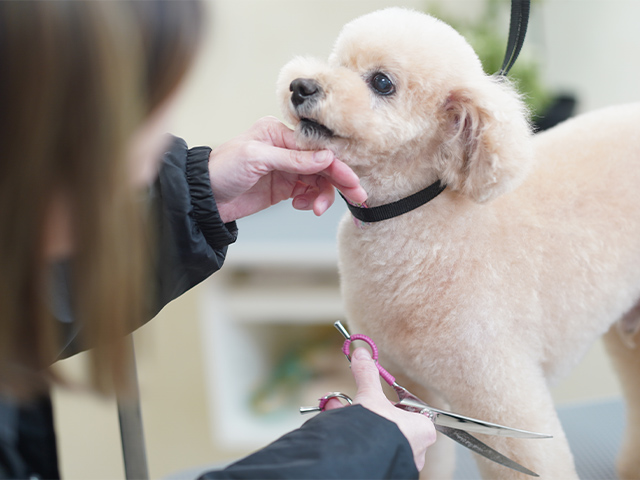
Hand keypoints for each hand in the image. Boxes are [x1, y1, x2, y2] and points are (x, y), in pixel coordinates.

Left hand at [207, 116, 366, 222]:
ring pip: (318, 181)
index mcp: (280, 133)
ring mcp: (286, 170)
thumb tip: (326, 158)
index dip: (336, 164)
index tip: (351, 181)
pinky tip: (304, 206)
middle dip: (339, 181)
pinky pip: (308, 193)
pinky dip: (311, 200)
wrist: (203, 196)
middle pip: (323, 164)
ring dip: (323, 195)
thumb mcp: (256, 158)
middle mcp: (286, 150)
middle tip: (357, 196)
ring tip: (316, 209)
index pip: (316, 148)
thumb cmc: (222, 168)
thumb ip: (293, 159)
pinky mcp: (283, 188)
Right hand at [325, 347, 435, 470]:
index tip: (377, 399)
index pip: (411, 412)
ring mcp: (400, 461)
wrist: (361, 458)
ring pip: (380, 438)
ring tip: (336, 409)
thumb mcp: (370, 395)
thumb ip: (367, 375)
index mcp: (423, 429)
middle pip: (391, 425)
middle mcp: (416, 449)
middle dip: (367, 411)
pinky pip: (373, 450)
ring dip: (359, 423)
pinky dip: (356, 439)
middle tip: (351, 402)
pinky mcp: (385, 469)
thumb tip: (361, 354)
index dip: (392, 404)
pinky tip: (337, 428)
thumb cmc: (378, 429)